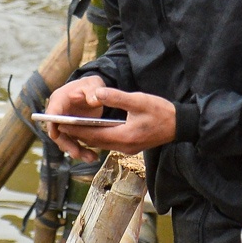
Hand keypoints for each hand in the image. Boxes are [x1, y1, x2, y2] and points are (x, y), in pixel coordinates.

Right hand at [41, 78, 107, 159]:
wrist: (95, 92)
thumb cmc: (91, 85)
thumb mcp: (94, 84)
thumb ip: (93, 90)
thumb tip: (94, 100)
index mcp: (59, 100)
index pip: (52, 112)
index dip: (51, 124)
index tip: (55, 134)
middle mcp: (58, 114)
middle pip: (57, 132)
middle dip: (66, 144)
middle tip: (76, 153)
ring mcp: (65, 125)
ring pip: (66, 141)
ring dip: (76, 151)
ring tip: (90, 158)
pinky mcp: (73, 133)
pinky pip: (75, 144)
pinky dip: (83, 151)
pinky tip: (93, 157)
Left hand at [45, 81, 177, 157]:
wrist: (180, 125)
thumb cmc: (161, 111)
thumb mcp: (138, 100)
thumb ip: (116, 97)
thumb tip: (96, 93)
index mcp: (124, 136)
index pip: (93, 135)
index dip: (76, 129)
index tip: (61, 122)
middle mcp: (123, 146)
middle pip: (94, 142)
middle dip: (78, 133)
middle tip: (61, 125)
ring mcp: (127, 149)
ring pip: (101, 144)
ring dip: (87, 136)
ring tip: (72, 126)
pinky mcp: (130, 146)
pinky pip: (109, 143)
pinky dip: (98, 137)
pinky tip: (93, 129)